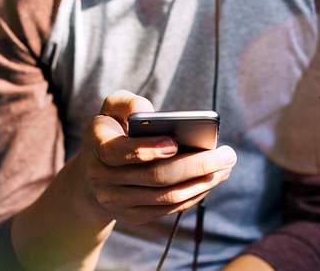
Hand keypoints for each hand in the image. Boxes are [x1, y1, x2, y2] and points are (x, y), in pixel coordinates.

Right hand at [72, 90, 236, 224]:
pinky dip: (193, 195)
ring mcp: (116, 201)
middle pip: (155, 177)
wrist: (92, 173)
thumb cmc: (111, 131)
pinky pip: (168, 209)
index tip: (175, 143)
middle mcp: (101, 177)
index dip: (147, 149)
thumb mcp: (111, 109)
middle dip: (196, 166)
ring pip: (166, 196)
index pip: (119, 151)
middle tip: (228, 154)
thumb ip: (128, 103)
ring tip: (226, 167)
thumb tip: (149, 112)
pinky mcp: (131, 216)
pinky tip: (211, 180)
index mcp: (96, 145)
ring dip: (201, 183)